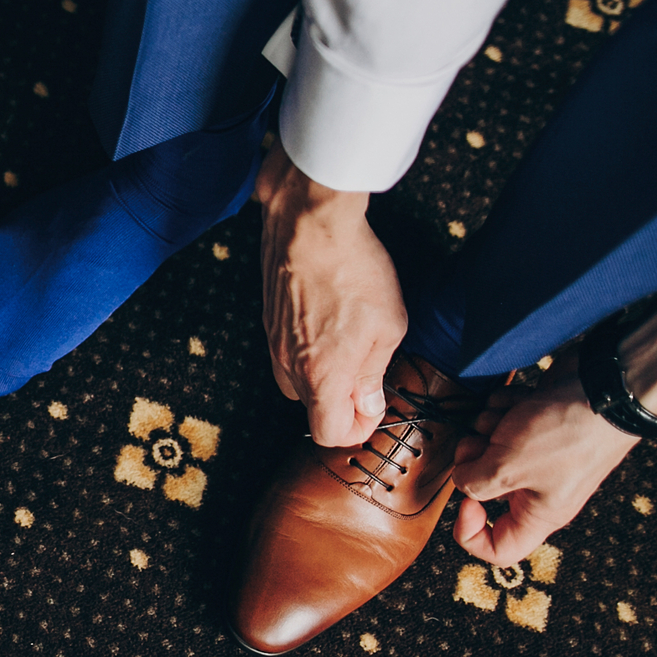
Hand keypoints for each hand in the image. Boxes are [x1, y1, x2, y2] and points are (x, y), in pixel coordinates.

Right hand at [255, 134, 406, 446]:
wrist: (309, 222)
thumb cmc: (353, 269)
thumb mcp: (388, 326)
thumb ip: (374, 373)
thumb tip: (368, 403)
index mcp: (322, 376)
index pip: (329, 435)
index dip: (357, 429)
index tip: (373, 407)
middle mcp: (289, 366)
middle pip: (311, 409)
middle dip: (340, 400)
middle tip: (368, 369)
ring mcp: (273, 343)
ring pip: (298, 380)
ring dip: (324, 373)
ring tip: (350, 339)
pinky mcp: (268, 319)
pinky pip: (287, 351)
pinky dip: (308, 348)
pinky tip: (330, 316)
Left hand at [451, 364, 639, 566]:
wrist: (605, 388)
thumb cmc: (564, 435)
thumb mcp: (508, 468)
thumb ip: (474, 483)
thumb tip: (462, 481)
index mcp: (538, 513)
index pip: (500, 549)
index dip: (471, 535)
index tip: (464, 504)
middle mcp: (537, 487)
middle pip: (483, 486)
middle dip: (475, 458)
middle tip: (486, 441)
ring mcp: (536, 454)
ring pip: (485, 445)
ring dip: (491, 424)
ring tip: (514, 416)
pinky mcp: (534, 423)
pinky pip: (500, 418)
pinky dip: (505, 406)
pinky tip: (523, 400)